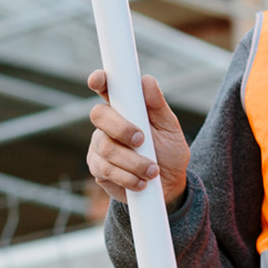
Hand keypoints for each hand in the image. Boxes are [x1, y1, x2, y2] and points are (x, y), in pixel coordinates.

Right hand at [85, 71, 190, 206]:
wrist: (168, 187)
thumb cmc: (169, 153)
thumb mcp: (170, 129)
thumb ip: (158, 106)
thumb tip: (147, 80)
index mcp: (125, 108)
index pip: (107, 88)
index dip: (99, 80)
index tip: (97, 79)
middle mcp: (108, 124)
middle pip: (99, 115)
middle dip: (121, 128)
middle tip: (141, 140)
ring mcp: (99, 146)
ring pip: (105, 147)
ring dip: (133, 161)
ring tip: (152, 170)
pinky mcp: (97, 169)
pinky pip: (105, 170)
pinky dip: (128, 177)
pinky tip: (141, 182)